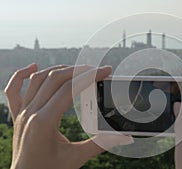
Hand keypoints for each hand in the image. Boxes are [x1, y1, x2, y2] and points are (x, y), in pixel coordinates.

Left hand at [5, 64, 132, 168]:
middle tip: (96, 70)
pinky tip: (33, 67)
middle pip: (55, 79)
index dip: (90, 76)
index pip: (69, 89)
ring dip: (59, 70)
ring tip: (78, 69)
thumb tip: (124, 137)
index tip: (104, 71)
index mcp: (44, 122)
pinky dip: (20, 75)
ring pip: (38, 79)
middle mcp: (31, 113)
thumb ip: (100, 144)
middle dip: (79, 70)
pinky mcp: (17, 115)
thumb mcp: (76, 158)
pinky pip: (13, 89)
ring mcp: (22, 112)